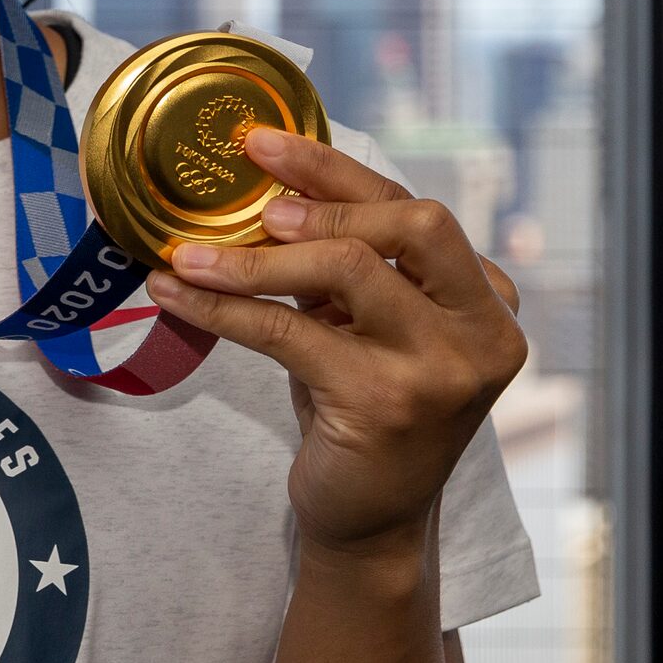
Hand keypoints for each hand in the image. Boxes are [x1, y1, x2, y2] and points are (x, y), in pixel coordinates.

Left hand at [144, 129, 527, 562]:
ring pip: (345, 270)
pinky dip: (224, 306)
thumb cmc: (361, 409)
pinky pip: (288, 331)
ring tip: (189, 253)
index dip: (337, 170)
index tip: (264, 143)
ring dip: (255, 257)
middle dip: (323, 196)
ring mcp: (444, 369)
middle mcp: (482, 330)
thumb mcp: (364, 326)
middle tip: (249, 201)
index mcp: (486, 300)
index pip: (413, 210)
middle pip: (409, 223)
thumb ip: (344, 264)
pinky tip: (176, 294)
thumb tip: (261, 187)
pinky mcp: (387, 403)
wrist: (368, 519)